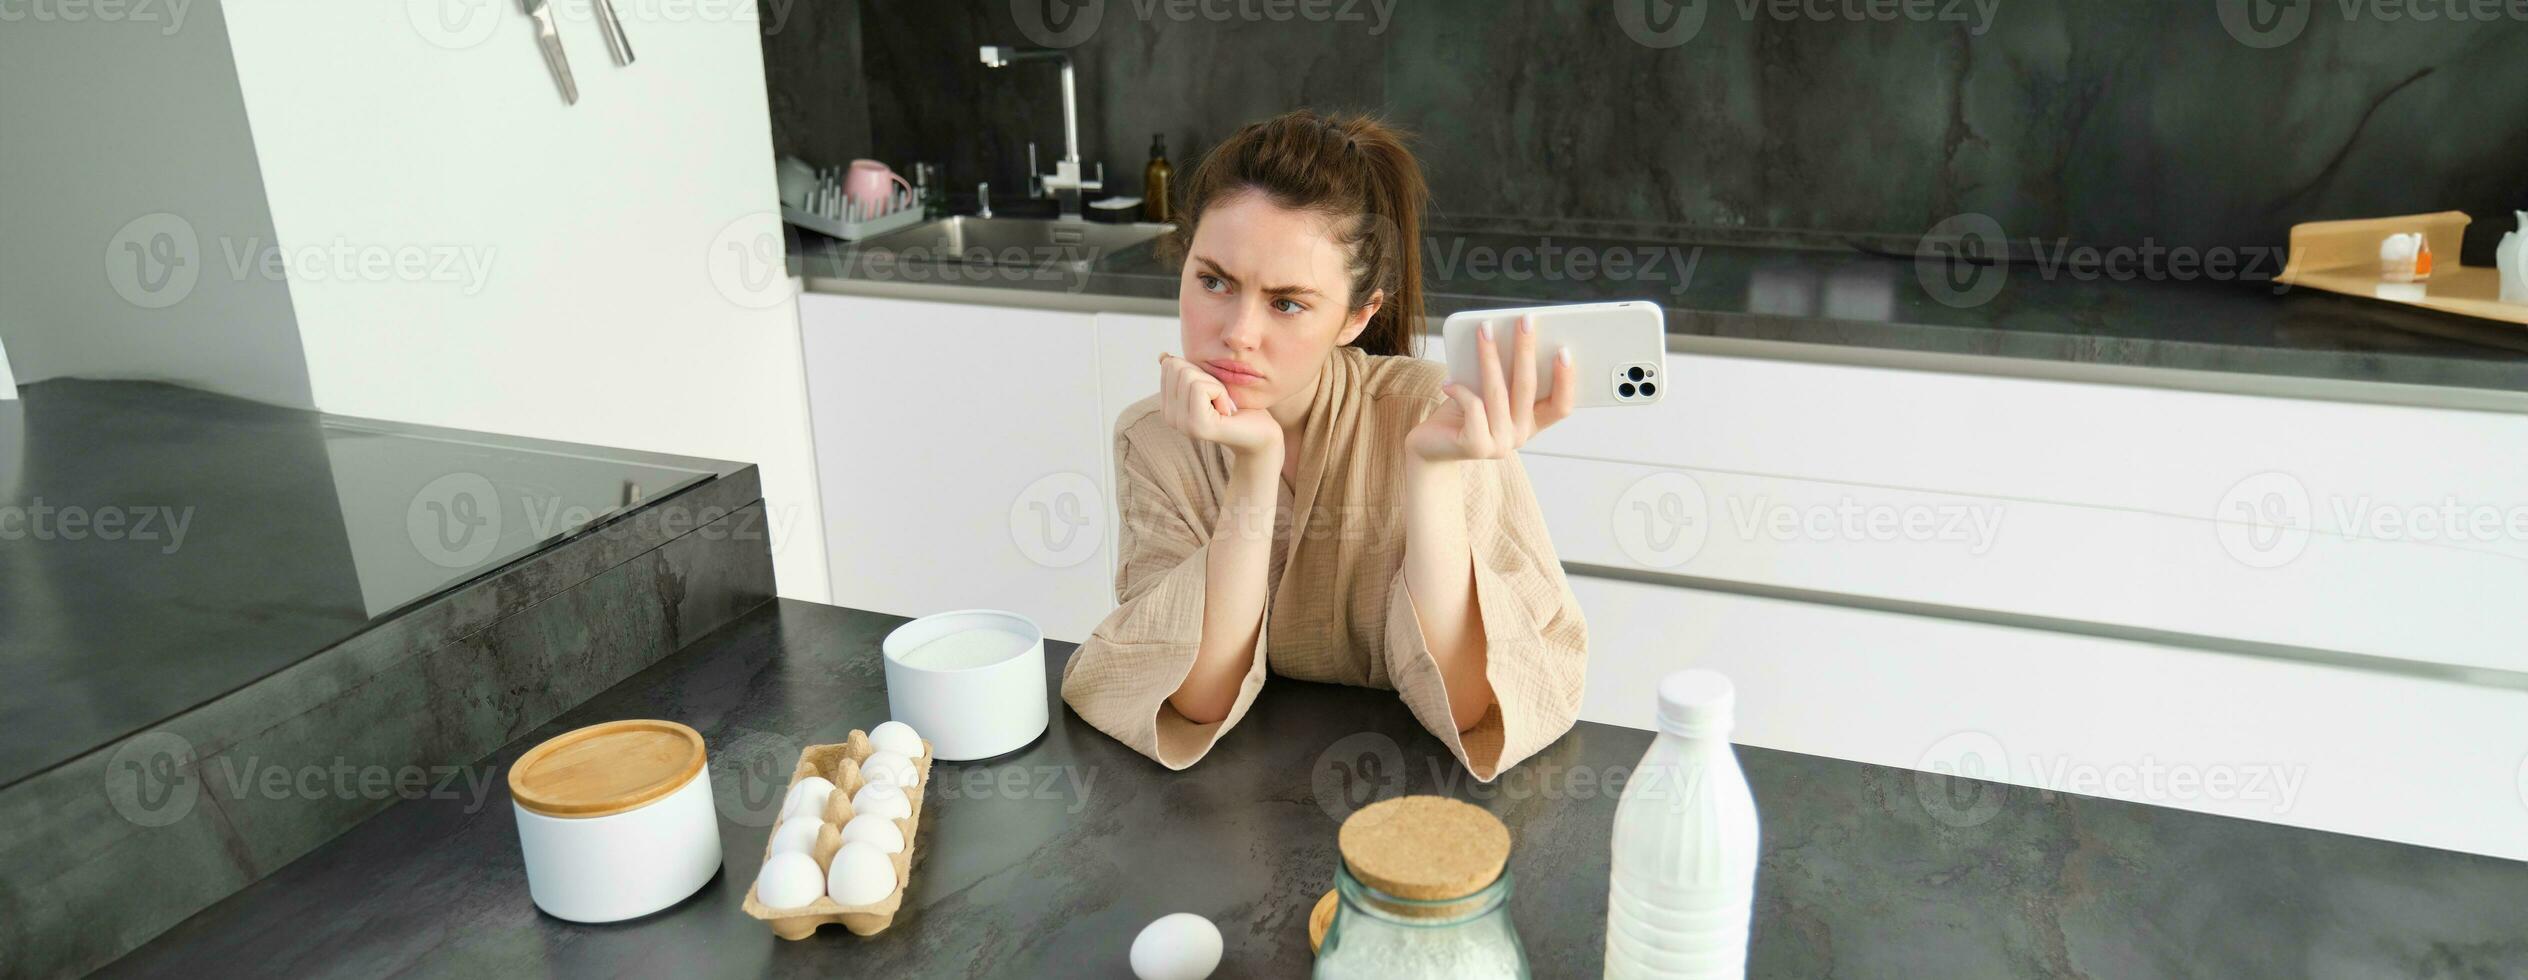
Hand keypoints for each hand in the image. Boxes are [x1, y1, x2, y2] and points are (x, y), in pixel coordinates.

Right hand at [1159, 353, 1281, 456]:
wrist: (1261, 432)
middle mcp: (1170, 417)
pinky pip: (1201, 387)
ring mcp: (1181, 423)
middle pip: (1178, 368)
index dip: (1198, 370)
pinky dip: (1221, 392)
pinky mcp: (1196, 425)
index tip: (1212, 392)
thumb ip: (1186, 371)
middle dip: (1206, 376)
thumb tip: (1163, 356)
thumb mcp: (1209, 382)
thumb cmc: (1238, 406)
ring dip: (1216, 385)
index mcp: (1168, 406)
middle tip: (1220, 399)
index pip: (1170, 365)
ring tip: (1224, 406)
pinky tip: (1227, 412)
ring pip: (1189, 376)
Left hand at [1408, 314, 1576, 462]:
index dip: (1566, 380)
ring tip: (1484, 330)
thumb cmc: (1461, 412)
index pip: (1561, 406)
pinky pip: (1473, 406)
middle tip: (1525, 320)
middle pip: (1529, 388)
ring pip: (1498, 392)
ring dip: (1491, 356)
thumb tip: (1512, 336)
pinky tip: (1448, 382)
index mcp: (1530, 423)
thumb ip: (1504, 377)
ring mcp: (1500, 443)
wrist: (1430, 447)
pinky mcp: (1477, 446)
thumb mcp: (1487, 393)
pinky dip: (1460, 389)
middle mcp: (1520, 436)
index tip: (1564, 350)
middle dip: (1527, 349)